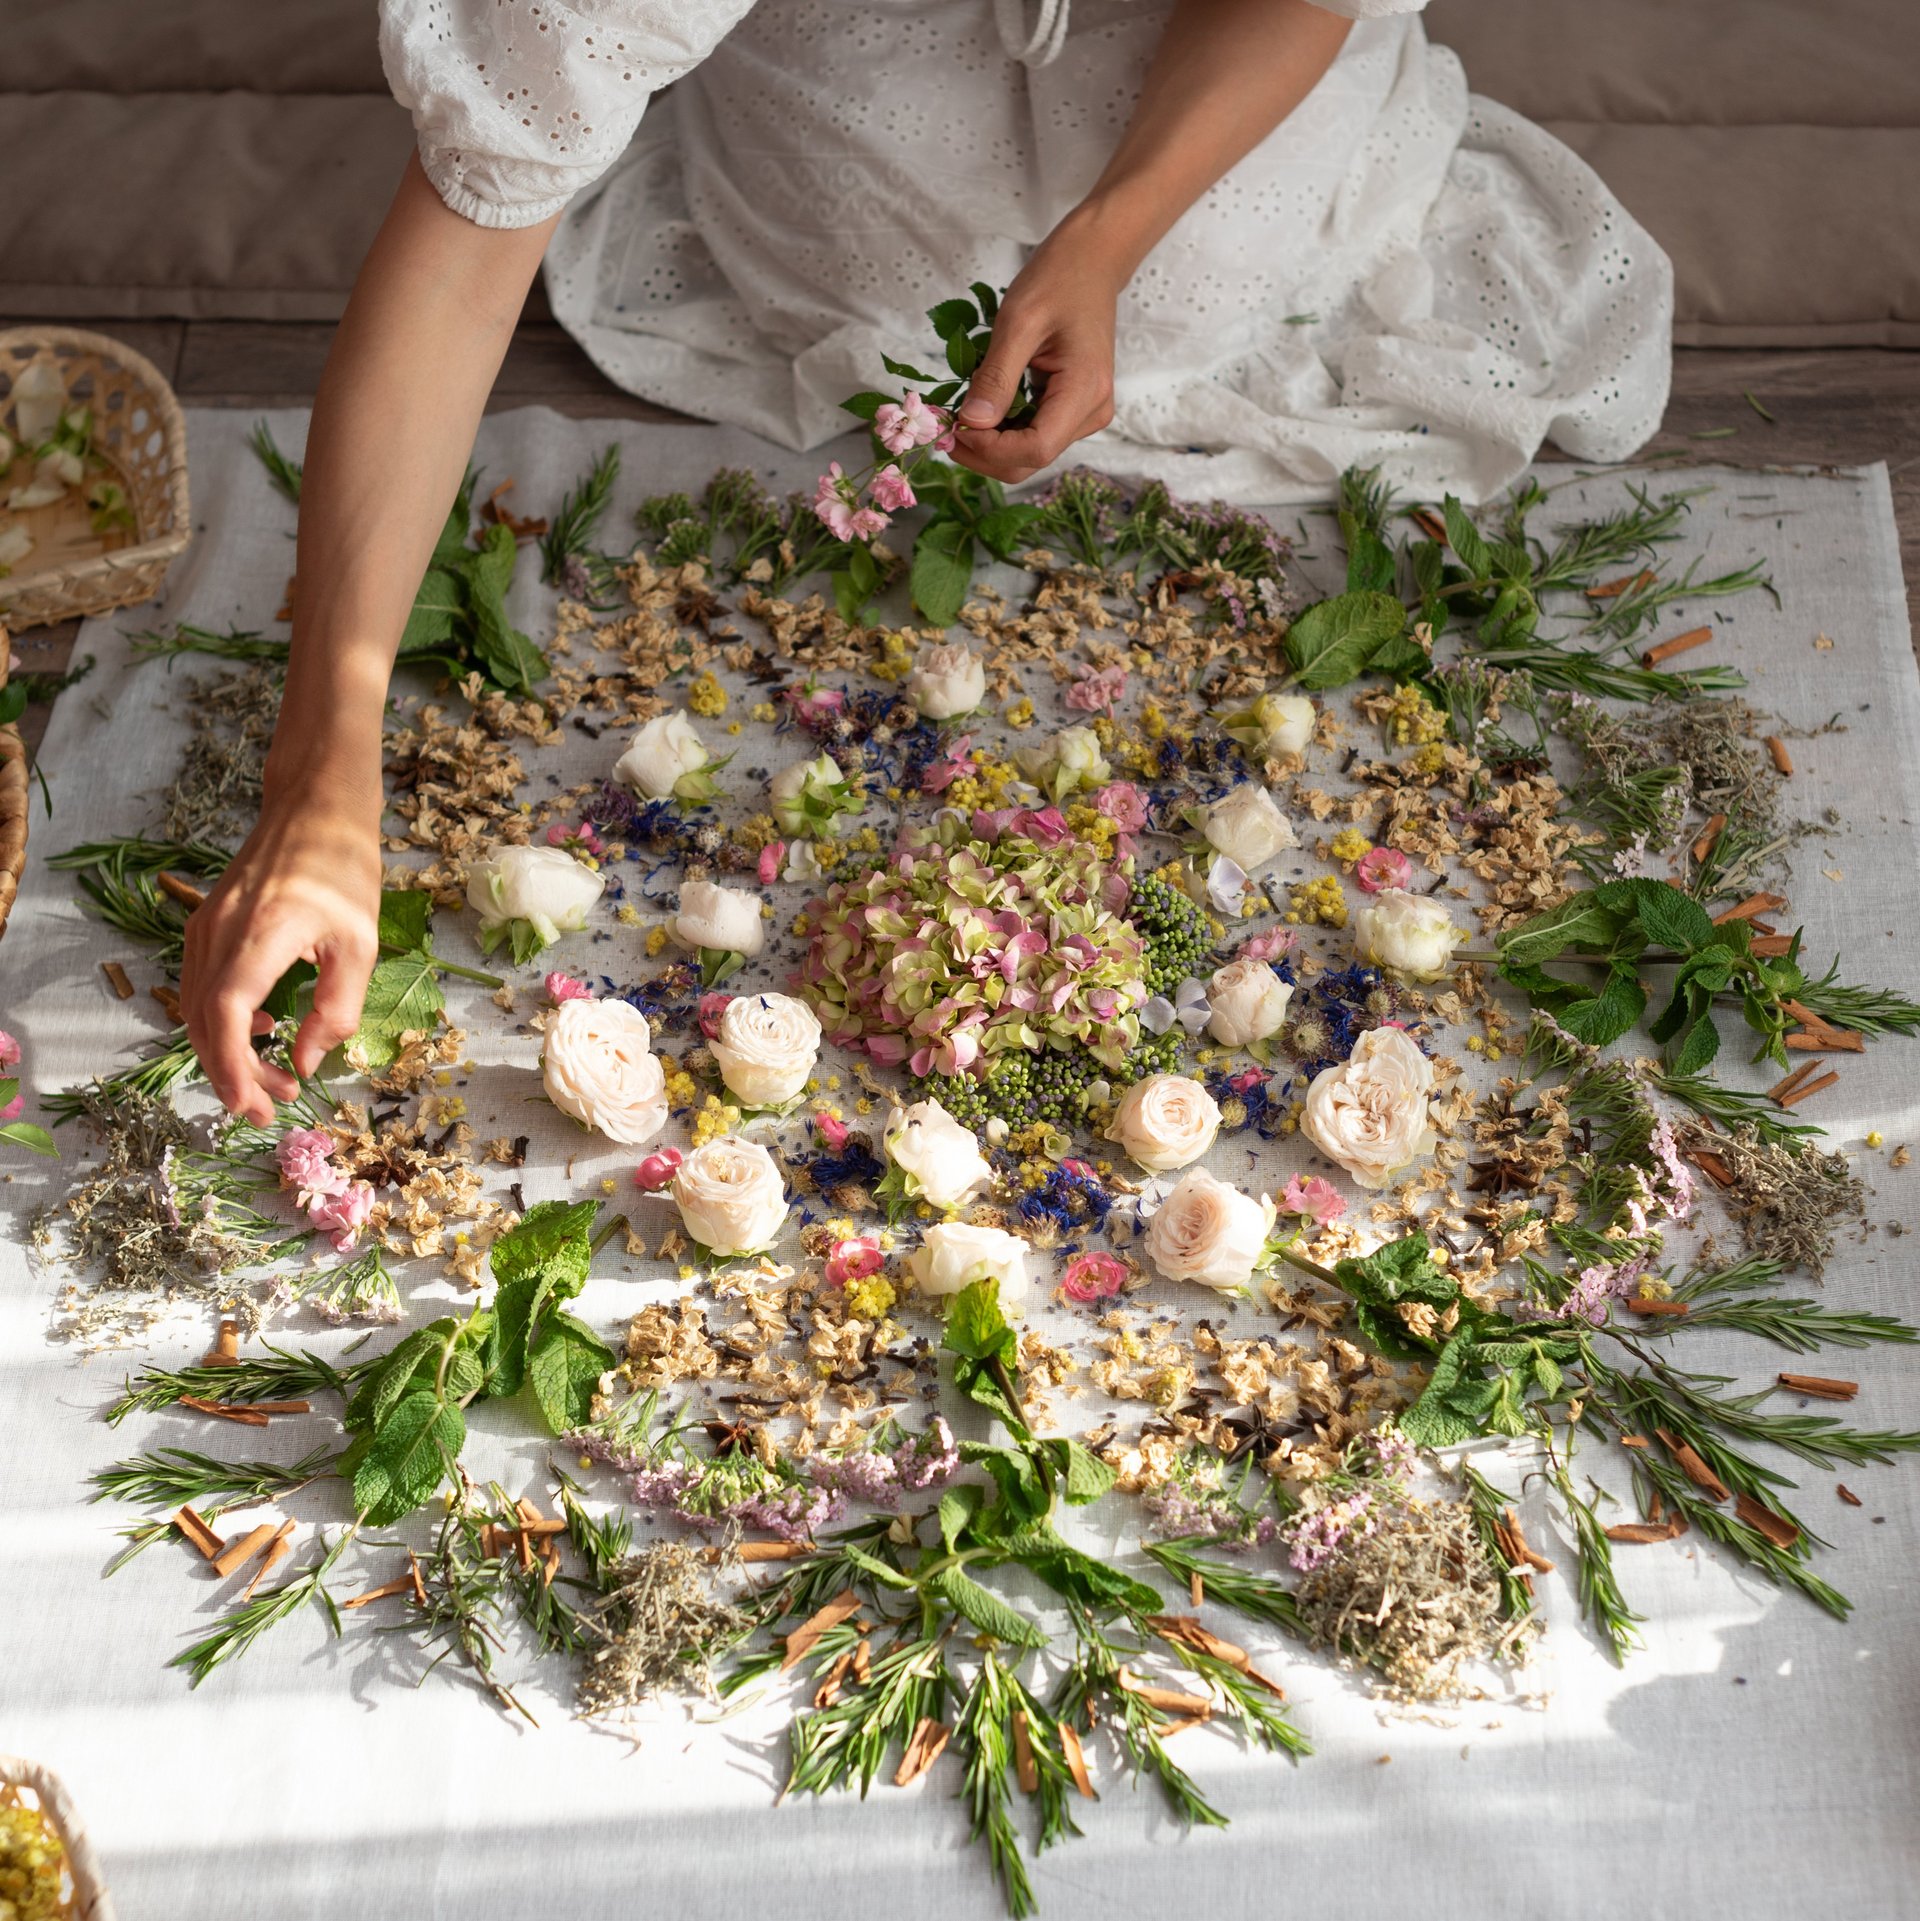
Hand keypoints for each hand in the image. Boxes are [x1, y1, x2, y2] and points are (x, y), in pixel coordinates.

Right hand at [180, 775, 383, 1124]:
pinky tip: (264, 1029)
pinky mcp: (206, 925)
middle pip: (205, 1022)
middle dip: (233, 1075)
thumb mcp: (360, 946)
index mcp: (259, 935)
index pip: (226, 1016)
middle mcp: (218, 932)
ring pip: (198, 1008)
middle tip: (272, 1109)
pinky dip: (223, 1020)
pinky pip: (203, 985)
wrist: (315, 808)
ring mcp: (205, 927)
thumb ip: (336, 1010)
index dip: (232, 1068)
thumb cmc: (345, 871)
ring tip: (275, 1080)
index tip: (252, 1106)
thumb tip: (305, 1062)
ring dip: (229, 1052)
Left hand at [949, 209, 1121, 485]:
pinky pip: (1032, 435)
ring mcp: (1084, 415)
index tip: (953, 427)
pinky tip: (979, 412)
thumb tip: (971, 423)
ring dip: (989, 445)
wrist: (1091, 262)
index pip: (1036, 449)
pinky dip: (1001, 432)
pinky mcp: (1072, 410)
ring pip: (1029, 454)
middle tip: (944, 428)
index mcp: (1085, 391)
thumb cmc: (1058, 280)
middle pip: (1031, 460)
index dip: (990, 449)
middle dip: (984, 454)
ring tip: (956, 418)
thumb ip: (996, 376)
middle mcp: (1091, 413)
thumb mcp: (1019, 321)